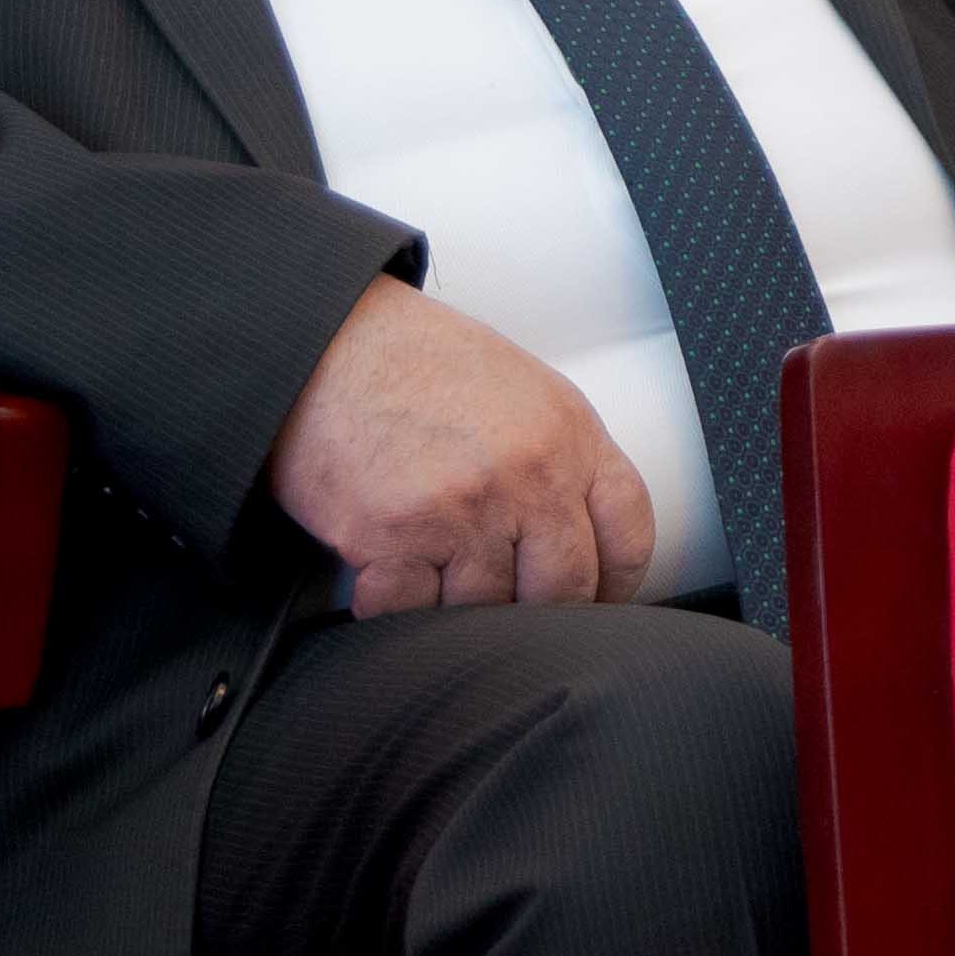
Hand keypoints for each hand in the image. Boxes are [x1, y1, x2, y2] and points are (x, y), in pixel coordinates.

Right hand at [267, 279, 654, 612]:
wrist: (325, 341)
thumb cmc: (415, 361)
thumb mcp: (521, 390)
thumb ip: (559, 459)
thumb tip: (573, 539)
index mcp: (569, 435)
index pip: (628, 534)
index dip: (616, 583)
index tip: (596, 600)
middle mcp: (527, 476)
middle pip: (565, 590)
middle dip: (538, 611)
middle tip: (506, 604)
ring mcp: (464, 511)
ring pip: (488, 612)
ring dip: (460, 610)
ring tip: (433, 574)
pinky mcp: (394, 540)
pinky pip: (410, 614)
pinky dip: (395, 611)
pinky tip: (387, 580)